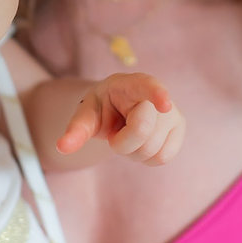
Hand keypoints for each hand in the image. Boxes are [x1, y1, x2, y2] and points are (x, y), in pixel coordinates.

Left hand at [57, 73, 184, 165]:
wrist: (119, 111)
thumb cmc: (102, 109)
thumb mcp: (86, 115)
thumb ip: (76, 129)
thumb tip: (61, 147)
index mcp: (131, 84)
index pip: (147, 85)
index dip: (157, 94)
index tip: (164, 104)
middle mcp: (157, 95)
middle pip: (142, 131)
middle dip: (121, 143)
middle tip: (115, 134)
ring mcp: (173, 112)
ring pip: (153, 149)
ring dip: (133, 152)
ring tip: (128, 136)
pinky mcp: (179, 130)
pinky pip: (163, 157)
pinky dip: (146, 159)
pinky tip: (140, 145)